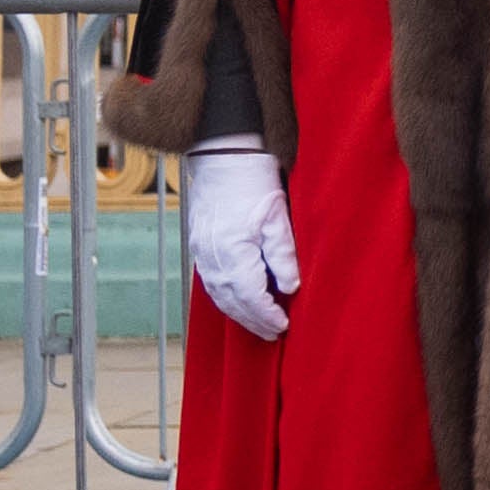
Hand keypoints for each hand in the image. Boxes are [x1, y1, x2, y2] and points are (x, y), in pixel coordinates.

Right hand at [185, 146, 299, 343]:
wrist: (221, 156)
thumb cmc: (252, 180)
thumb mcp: (277, 216)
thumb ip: (283, 255)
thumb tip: (290, 286)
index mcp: (233, 251)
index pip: (249, 295)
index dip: (266, 314)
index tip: (283, 326)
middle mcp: (212, 256)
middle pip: (231, 300)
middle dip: (252, 320)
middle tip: (273, 334)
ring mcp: (202, 251)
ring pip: (218, 293)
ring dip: (238, 312)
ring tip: (258, 324)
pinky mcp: (199, 244)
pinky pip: (211, 280)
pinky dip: (225, 296)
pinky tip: (238, 301)